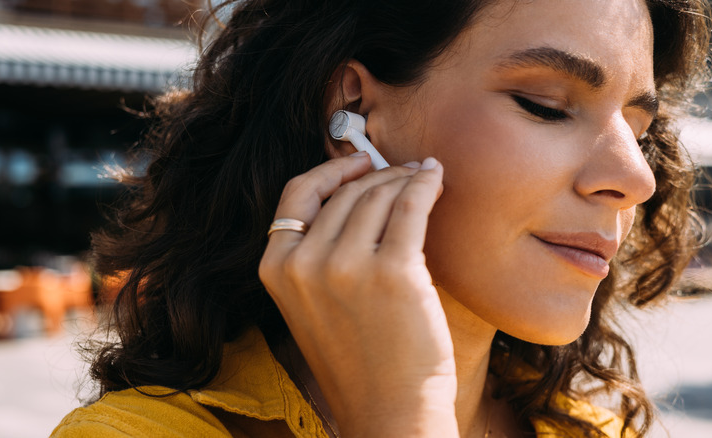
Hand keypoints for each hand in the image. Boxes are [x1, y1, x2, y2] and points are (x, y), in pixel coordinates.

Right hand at [259, 152, 458, 436]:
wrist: (389, 412)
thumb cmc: (359, 360)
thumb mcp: (313, 305)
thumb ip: (317, 254)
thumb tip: (356, 192)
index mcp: (276, 270)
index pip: (296, 195)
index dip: (330, 171)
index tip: (358, 162)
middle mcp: (304, 264)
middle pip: (344, 194)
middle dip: (378, 175)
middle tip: (404, 172)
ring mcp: (346, 267)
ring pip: (377, 196)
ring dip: (404, 179)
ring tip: (424, 177)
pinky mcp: (394, 272)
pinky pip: (411, 207)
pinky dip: (425, 186)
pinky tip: (435, 180)